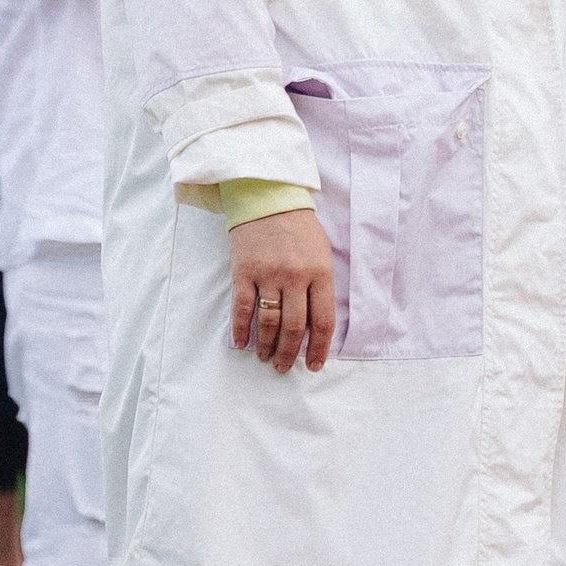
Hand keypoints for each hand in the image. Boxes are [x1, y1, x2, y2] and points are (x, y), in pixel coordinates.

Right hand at [229, 206, 338, 372]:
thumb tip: (316, 324)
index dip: (320, 348)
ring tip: (266, 358)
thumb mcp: (322, 253)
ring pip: (269, 322)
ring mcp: (268, 274)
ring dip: (268, 346)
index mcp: (320, 273)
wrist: (268, 197)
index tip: (315, 365)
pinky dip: (241, 329)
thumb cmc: (299, 227)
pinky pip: (242, 308)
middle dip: (290, 353)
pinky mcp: (244, 271)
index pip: (323, 321)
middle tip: (285, 367)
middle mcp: (295, 277)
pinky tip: (241, 343)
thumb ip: (320, 286)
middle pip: (294, 327)